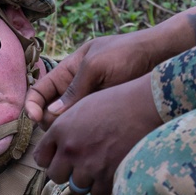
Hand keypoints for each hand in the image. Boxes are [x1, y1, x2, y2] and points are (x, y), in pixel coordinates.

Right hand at [26, 11, 195, 124]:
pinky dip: (86, 135)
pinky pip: (89, 127)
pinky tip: (92, 141)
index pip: (40, 90)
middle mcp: (77, 88)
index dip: (33, 104)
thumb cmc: (127, 53)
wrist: (162, 56)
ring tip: (77, 138)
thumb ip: (74, 90)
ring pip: (70, 123)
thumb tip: (52, 116)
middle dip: (50, 122)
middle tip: (62, 130)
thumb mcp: (96, 66)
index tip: (36, 118)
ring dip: (68, 131)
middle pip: (52, 112)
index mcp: (69, 70)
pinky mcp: (106, 114)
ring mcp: (92, 102)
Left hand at [33, 76, 162, 194]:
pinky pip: (97, 192)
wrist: (145, 106)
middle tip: (82, 164)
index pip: (40, 157)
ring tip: (102, 165)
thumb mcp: (83, 106)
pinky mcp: (107, 175)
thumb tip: (60, 145)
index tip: (61, 159)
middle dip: (67, 172)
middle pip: (55, 176)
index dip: (51, 159)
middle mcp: (70, 148)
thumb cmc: (117, 102)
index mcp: (61, 129)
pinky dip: (104, 186)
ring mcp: (88, 164)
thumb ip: (66, 127)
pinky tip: (112, 173)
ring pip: (77, 186)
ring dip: (87, 179)